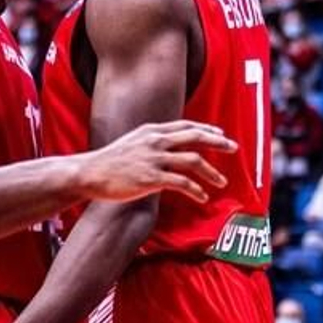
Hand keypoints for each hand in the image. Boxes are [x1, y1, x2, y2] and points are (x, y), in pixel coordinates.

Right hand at [80, 121, 235, 202]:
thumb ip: (151, 142)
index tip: (220, 134)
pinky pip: (182, 183)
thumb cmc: (108, 162)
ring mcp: (153, 159)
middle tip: (234, 148)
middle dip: (218, 142)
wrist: (88, 173)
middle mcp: (155, 141)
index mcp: (151, 130)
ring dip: (212, 172)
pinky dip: (196, 190)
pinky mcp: (150, 178)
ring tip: (222, 182)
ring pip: (193, 160)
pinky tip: (203, 197)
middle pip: (196, 136)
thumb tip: (168, 148)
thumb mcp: (131, 142)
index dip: (206, 129)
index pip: (186, 125)